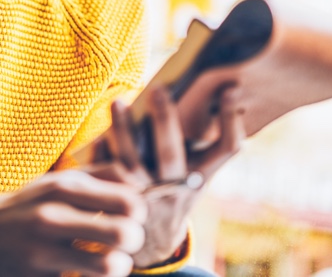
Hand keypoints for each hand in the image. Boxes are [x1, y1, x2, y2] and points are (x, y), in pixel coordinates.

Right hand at [0, 169, 146, 276]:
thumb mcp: (57, 181)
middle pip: (125, 234)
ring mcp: (42, 252)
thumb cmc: (24, 206)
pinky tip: (86, 275)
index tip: (130, 217)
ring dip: (118, 268)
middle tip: (124, 244)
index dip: (139, 213)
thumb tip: (140, 180)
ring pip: (110, 266)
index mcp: (64, 187)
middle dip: (134, 242)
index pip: (129, 200)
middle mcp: (53, 217)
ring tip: (110, 264)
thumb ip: (100, 176)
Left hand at [99, 77, 246, 267]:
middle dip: (164, 119)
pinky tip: (100, 137)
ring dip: (123, 130)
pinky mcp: (115, 200)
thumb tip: (208, 93)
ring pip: (131, 162)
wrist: (151, 244)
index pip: (226, 149)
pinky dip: (101, 153)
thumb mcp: (195, 176)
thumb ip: (200, 145)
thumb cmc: (175, 194)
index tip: (231, 90)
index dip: (230, 120)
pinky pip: (104, 174)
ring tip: (118, 102)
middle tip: (159, 88)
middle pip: (170, 152)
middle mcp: (174, 188)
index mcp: (200, 177)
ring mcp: (142, 197)